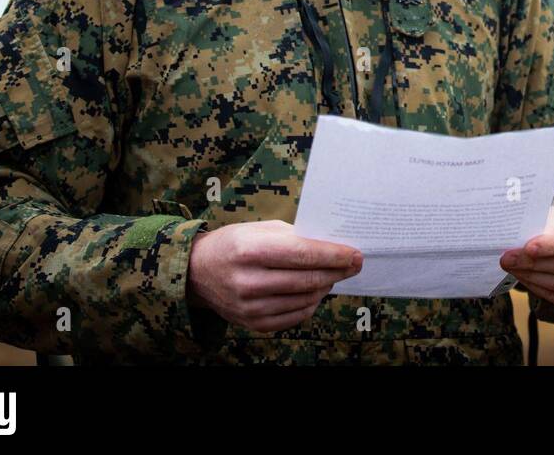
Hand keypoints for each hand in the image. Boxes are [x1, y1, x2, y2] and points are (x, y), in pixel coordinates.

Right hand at [187, 220, 361, 332]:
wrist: (197, 272)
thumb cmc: (234, 244)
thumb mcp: (260, 229)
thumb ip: (295, 237)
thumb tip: (333, 246)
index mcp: (251, 250)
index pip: (304, 254)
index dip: (335, 255)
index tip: (356, 254)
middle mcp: (249, 281)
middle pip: (309, 280)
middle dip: (338, 271)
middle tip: (354, 264)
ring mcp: (250, 307)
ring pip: (306, 299)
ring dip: (326, 286)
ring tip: (333, 274)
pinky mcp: (252, 324)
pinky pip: (295, 316)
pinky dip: (311, 303)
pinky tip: (315, 291)